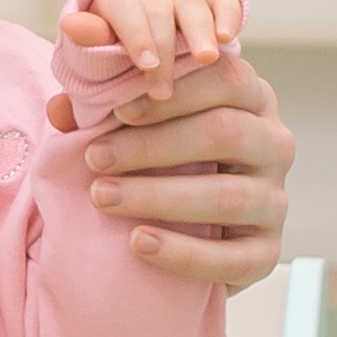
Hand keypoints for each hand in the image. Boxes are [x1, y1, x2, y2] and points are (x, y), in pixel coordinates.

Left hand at [46, 54, 292, 290]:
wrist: (177, 226)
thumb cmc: (154, 153)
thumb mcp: (130, 118)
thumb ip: (100, 99)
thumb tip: (62, 92)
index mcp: (249, 98)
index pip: (226, 78)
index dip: (173, 91)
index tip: (117, 109)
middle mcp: (273, 144)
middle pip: (225, 133)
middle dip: (152, 145)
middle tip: (94, 157)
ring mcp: (275, 200)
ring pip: (228, 195)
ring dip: (158, 196)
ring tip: (102, 197)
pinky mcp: (266, 252)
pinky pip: (234, 257)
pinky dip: (183, 253)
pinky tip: (138, 243)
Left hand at [61, 0, 242, 101]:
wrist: (144, 49)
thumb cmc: (114, 74)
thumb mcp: (94, 83)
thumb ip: (79, 98)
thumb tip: (57, 113)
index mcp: (111, 3)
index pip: (119, 5)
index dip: (132, 32)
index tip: (143, 64)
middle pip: (157, 5)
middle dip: (162, 44)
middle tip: (162, 87)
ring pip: (191, 2)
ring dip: (197, 31)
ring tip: (204, 59)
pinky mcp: (215, 5)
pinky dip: (226, 12)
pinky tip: (227, 37)